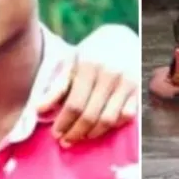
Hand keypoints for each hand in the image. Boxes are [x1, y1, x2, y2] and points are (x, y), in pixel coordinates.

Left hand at [37, 24, 139, 145]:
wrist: (123, 37)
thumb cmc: (92, 53)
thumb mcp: (72, 63)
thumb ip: (57, 86)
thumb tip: (39, 110)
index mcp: (89, 65)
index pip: (74, 105)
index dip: (64, 123)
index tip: (56, 133)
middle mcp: (110, 74)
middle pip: (90, 115)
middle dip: (75, 132)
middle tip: (66, 140)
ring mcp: (127, 82)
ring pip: (108, 120)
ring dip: (93, 133)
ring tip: (82, 136)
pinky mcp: (138, 89)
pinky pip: (126, 116)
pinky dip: (114, 126)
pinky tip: (102, 127)